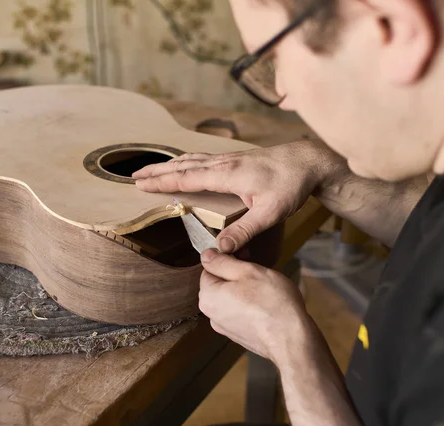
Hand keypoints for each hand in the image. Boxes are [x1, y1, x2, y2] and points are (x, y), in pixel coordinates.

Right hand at [133, 140, 336, 252]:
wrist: (309, 161)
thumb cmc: (291, 184)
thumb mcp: (270, 212)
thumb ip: (244, 230)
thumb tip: (220, 248)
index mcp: (227, 174)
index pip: (186, 177)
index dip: (162, 181)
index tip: (140, 184)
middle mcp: (224, 163)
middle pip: (183, 165)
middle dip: (157, 170)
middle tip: (134, 175)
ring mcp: (230, 159)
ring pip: (192, 160)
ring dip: (169, 164)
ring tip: (152, 169)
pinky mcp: (237, 159)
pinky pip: (203, 159)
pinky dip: (187, 162)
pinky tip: (187, 165)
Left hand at [199, 248, 312, 362]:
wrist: (291, 340)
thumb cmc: (272, 303)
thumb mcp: (248, 272)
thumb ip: (223, 262)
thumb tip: (206, 255)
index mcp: (208, 296)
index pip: (209, 268)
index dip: (228, 259)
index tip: (245, 257)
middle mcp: (211, 314)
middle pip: (219, 284)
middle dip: (237, 275)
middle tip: (259, 272)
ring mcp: (224, 327)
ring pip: (231, 298)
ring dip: (245, 290)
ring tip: (265, 290)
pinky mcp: (238, 335)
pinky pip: (240, 312)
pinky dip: (250, 305)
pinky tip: (266, 305)